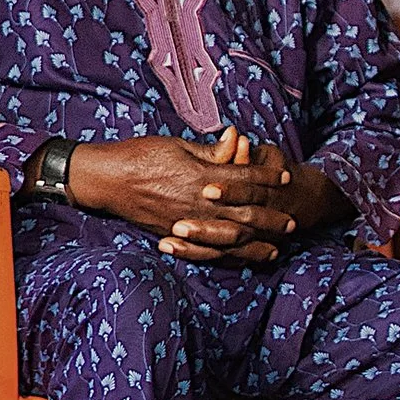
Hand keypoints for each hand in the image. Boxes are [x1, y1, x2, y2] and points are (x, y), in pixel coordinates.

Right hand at [64, 124, 342, 263]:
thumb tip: (238, 140)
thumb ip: (211, 151)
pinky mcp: (174, 235)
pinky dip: (227, 257)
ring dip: (256, 244)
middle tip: (293, 223)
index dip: (268, 177)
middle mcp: (198, 204)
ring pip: (229, 239)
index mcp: (201, 177)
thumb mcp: (178, 145)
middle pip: (244, 215)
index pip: (245, 179)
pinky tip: (240, 259)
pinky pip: (206, 251)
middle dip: (271, 219)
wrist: (106, 179)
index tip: (287, 177)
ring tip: (276, 248)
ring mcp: (186, 223)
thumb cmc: (140, 155)